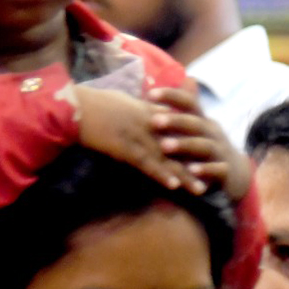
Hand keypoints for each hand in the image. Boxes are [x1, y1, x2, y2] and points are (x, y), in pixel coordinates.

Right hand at [75, 84, 205, 194]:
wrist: (77, 107)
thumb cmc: (95, 102)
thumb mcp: (122, 100)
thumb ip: (138, 107)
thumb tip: (148, 109)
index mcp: (149, 111)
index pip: (177, 127)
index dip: (192, 142)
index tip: (205, 154)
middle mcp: (149, 124)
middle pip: (179, 146)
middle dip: (195, 162)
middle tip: (211, 176)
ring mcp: (139, 136)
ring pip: (168, 158)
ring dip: (185, 174)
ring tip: (200, 189)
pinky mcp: (126, 148)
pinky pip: (147, 164)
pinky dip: (161, 174)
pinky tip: (174, 185)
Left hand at [148, 82, 253, 201]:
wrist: (236, 174)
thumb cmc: (205, 148)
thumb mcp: (196, 129)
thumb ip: (182, 110)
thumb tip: (174, 83)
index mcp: (202, 121)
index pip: (189, 102)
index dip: (171, 96)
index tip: (149, 94)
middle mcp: (212, 133)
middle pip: (194, 123)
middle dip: (175, 121)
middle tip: (154, 121)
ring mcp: (220, 152)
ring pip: (204, 146)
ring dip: (184, 145)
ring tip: (164, 146)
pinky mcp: (226, 171)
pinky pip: (217, 169)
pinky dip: (205, 170)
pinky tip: (191, 171)